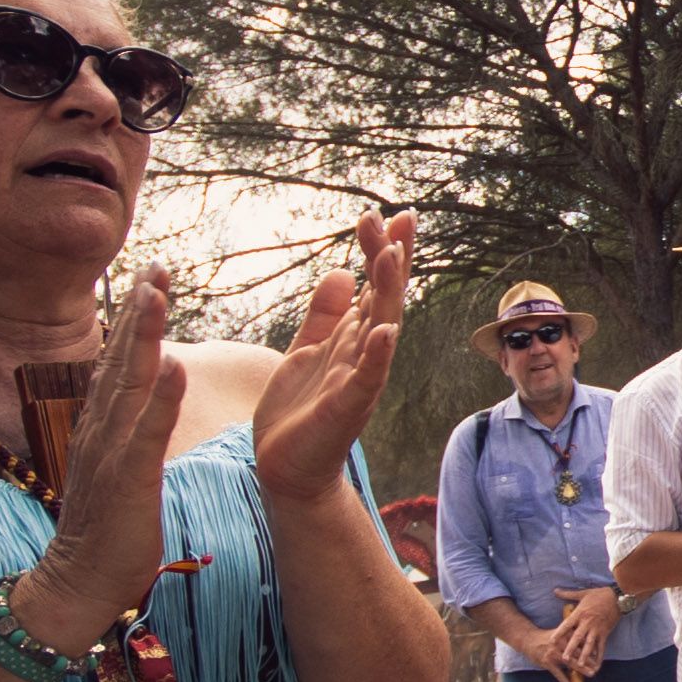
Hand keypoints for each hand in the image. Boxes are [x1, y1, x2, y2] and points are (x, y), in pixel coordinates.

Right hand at [16, 268, 185, 644]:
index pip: (119, 360)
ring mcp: (110, 451)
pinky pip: (145, 432)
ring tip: (158, 293)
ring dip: (143, 336)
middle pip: (120, 358)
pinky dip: (159, 397)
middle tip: (156, 265)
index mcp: (101, 425)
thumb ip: (124, 429)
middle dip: (138, 310)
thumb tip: (137, 398)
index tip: (150, 276)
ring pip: (128, 382)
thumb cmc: (108, 527)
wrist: (80, 580)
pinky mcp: (127, 478)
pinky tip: (173, 366)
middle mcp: (100, 428)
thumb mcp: (116, 466)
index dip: (134, 317)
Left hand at [253, 208, 413, 500]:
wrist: (285, 468)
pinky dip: (377, 355)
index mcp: (352, 338)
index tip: (385, 213)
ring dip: (388, 293)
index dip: (381, 251)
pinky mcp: (345, 407)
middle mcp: (363, 354)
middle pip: (383, 297)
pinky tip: (384, 331)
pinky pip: (366, 378)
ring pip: (380, 329)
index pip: (373, 286)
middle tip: (397, 217)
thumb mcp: (305, 350)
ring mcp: (357, 380)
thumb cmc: (299, 413)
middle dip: (391, 258)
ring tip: (392, 256)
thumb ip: (324, 314)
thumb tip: (340, 272)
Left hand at [544, 586, 620, 676]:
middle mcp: (588, 623)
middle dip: (570, 648)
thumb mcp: (583, 593)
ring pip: (589, 644)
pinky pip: (602, 646)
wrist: (618, 597)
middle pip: (577, 637)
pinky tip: (597, 664)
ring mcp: (597, 629)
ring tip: (580, 665)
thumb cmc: (599, 594)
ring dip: (584, 655)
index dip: (559, 632)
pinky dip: (599, 656)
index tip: (552, 641)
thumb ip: (568, 594)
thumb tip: (555, 591)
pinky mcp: (605, 633)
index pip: (567, 624)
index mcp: (580, 613)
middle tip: (564, 658)